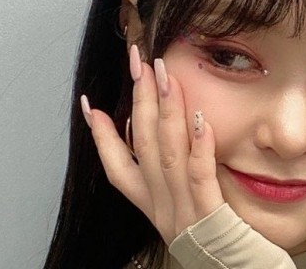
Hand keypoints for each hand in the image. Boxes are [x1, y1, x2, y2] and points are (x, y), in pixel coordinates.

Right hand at [80, 45, 224, 244]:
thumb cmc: (216, 243)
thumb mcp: (186, 208)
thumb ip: (173, 176)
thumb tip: (161, 136)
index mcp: (152, 207)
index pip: (117, 168)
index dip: (101, 136)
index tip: (89, 103)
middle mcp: (162, 208)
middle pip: (143, 147)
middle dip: (139, 100)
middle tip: (138, 61)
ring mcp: (184, 212)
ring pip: (167, 155)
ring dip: (166, 111)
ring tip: (165, 75)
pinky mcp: (211, 218)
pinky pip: (201, 178)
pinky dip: (198, 147)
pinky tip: (200, 119)